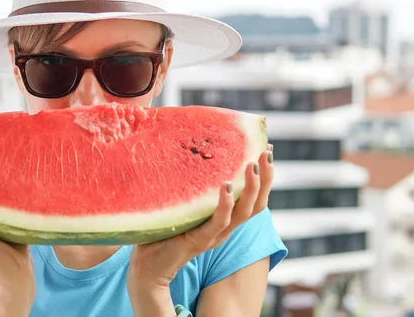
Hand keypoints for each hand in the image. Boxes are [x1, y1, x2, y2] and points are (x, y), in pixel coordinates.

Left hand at [127, 144, 273, 289]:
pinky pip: (219, 222)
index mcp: (224, 219)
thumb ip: (192, 185)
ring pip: (244, 212)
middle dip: (266, 178)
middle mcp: (225, 228)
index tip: (267, 148)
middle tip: (267, 152)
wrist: (146, 266)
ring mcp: (215, 235)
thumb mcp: (183, 203)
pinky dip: (225, 205)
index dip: (265, 176)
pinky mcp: (200, 240)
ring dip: (251, 188)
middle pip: (257, 204)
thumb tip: (191, 150)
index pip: (253, 197)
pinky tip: (226, 187)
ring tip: (253, 165)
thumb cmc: (162, 231)